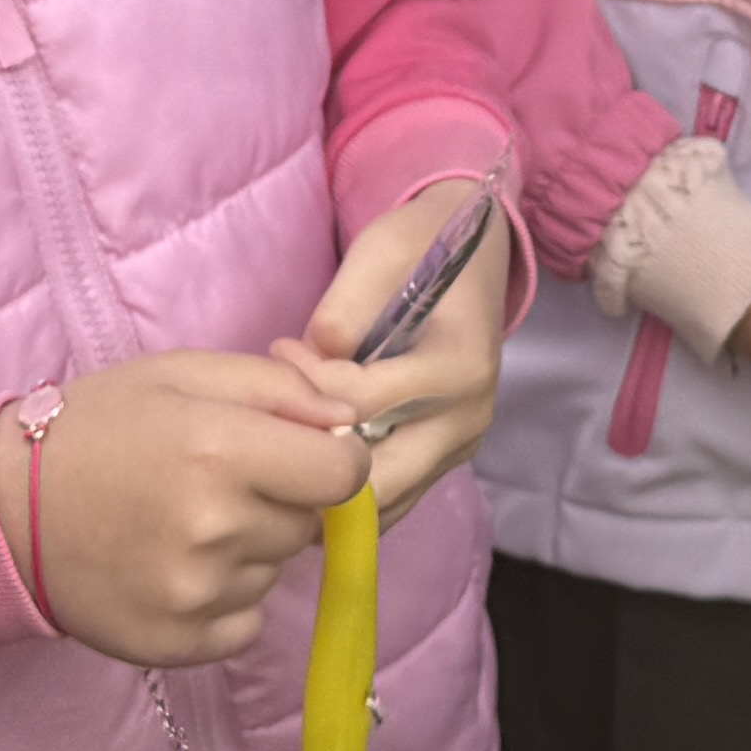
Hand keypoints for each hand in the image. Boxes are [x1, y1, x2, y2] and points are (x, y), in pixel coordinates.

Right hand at [28, 352, 374, 667]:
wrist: (3, 508)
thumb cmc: (97, 427)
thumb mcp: (185, 375)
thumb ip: (282, 388)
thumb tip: (355, 417)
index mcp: (222, 451)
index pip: (346, 474)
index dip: (333, 460)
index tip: (303, 454)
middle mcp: (215, 529)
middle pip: (310, 524)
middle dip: (282, 500)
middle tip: (215, 481)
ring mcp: (197, 595)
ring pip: (275, 571)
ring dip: (248, 548)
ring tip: (181, 522)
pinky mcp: (180, 644)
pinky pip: (246, 621)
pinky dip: (225, 599)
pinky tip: (174, 566)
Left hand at [277, 181, 507, 510]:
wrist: (475, 256)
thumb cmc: (421, 246)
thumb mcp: (378, 252)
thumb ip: (342, 310)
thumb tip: (309, 365)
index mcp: (458, 366)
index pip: (365, 405)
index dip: (308, 385)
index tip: (280, 348)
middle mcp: (468, 418)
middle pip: (378, 478)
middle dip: (314, 457)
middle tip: (274, 416)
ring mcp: (461, 447)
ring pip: (384, 504)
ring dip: (327, 485)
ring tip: (289, 436)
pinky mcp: (446, 462)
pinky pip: (392, 501)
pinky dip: (347, 495)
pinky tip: (314, 454)